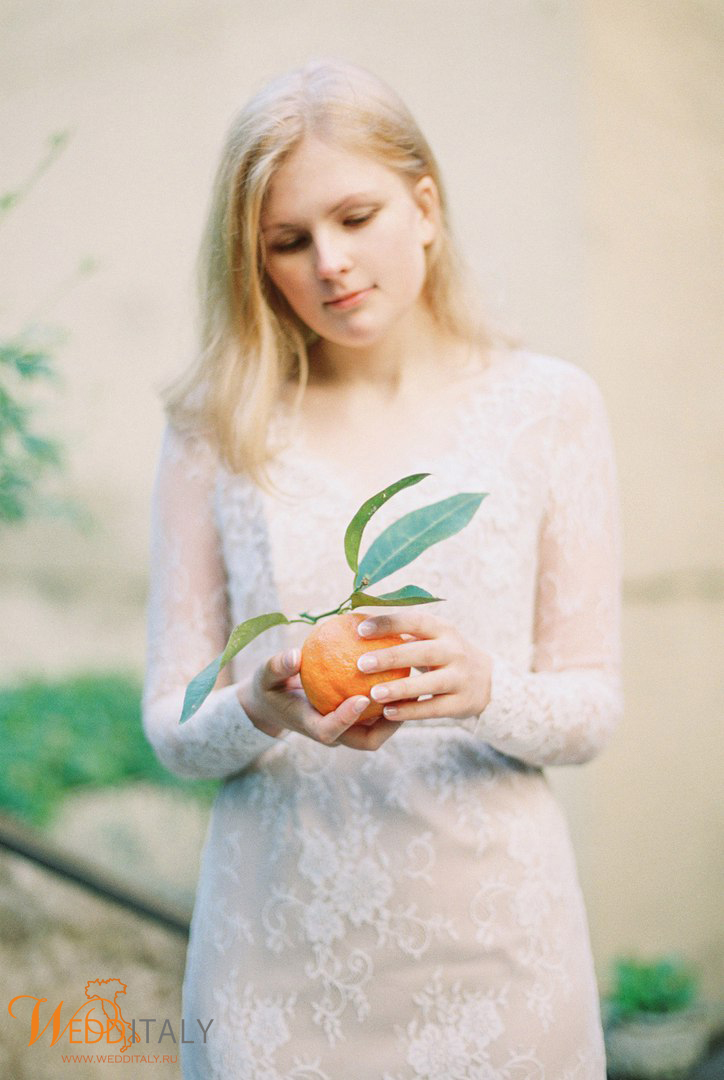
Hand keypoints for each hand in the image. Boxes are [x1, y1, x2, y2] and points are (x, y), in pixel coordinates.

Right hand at [237, 649, 403, 751]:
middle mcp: (332, 732)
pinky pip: (377, 713)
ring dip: (397, 713)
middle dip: (388, 726)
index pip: (330, 730)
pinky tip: (404, 672)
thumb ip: (278, 667)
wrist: (272, 703)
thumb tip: (295, 655)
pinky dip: (391, 697)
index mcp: (310, 726)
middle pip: (365, 740)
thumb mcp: (265, 675)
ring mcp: (345, 729)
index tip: (361, 698)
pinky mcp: (353, 721)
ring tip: (416, 686)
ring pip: (378, 730)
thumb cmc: (269, 687)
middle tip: (406, 698)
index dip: (346, 719)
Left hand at [354, 611, 492, 722]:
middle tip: (361, 663)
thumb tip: (355, 622)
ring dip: (400, 688)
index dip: (388, 623)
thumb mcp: (432, 637)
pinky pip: (434, 708)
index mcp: (443, 629)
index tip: (360, 629)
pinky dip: (411, 711)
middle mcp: (454, 650)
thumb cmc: (443, 654)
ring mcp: (461, 677)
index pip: (415, 620)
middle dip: (391, 657)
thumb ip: (403, 631)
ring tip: (374, 694)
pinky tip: (388, 713)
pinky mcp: (462, 702)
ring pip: (429, 682)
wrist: (487, 680)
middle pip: (422, 652)